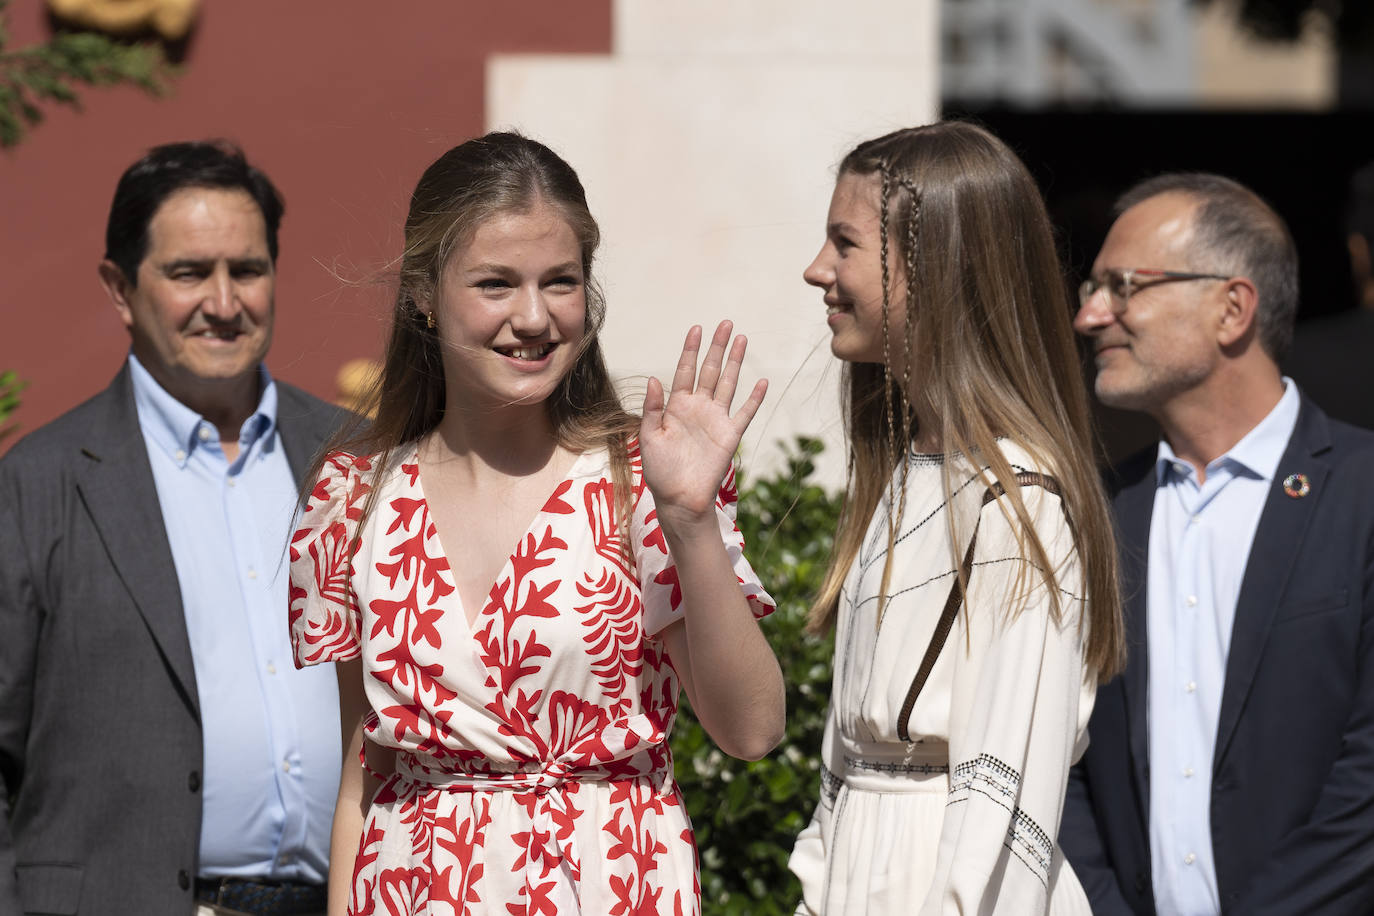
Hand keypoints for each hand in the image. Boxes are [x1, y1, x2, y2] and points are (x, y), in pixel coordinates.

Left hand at [640, 321, 767, 533]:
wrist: (679, 498)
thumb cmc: (660, 471)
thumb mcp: (649, 438)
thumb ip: (652, 409)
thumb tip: (654, 379)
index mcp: (676, 406)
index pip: (685, 370)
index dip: (691, 349)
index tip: (696, 328)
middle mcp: (698, 408)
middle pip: (711, 370)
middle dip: (717, 347)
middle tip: (726, 323)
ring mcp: (716, 419)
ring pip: (729, 383)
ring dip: (736, 362)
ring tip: (742, 339)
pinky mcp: (730, 435)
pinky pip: (745, 412)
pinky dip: (754, 398)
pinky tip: (761, 381)